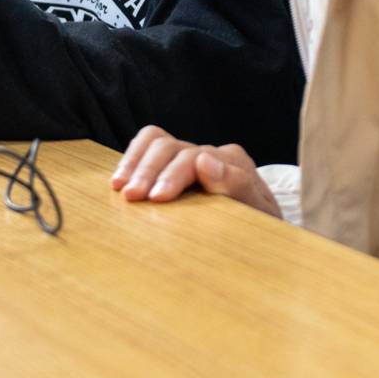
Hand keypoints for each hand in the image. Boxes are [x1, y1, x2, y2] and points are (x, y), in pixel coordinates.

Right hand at [110, 125, 280, 217]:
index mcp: (234, 163)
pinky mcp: (171, 162)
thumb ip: (237, 187)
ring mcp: (189, 154)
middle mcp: (210, 153)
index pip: (200, 158)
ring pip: (157, 142)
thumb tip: (204, 161)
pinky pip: (148, 145)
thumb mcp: (259, 215)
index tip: (158, 197)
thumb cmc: (257, 228)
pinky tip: (119, 181)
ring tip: (121, 189)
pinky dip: (131, 159)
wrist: (256, 235)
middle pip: (173, 148)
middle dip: (151, 171)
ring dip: (136, 164)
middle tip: (133, 197)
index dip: (175, 175)